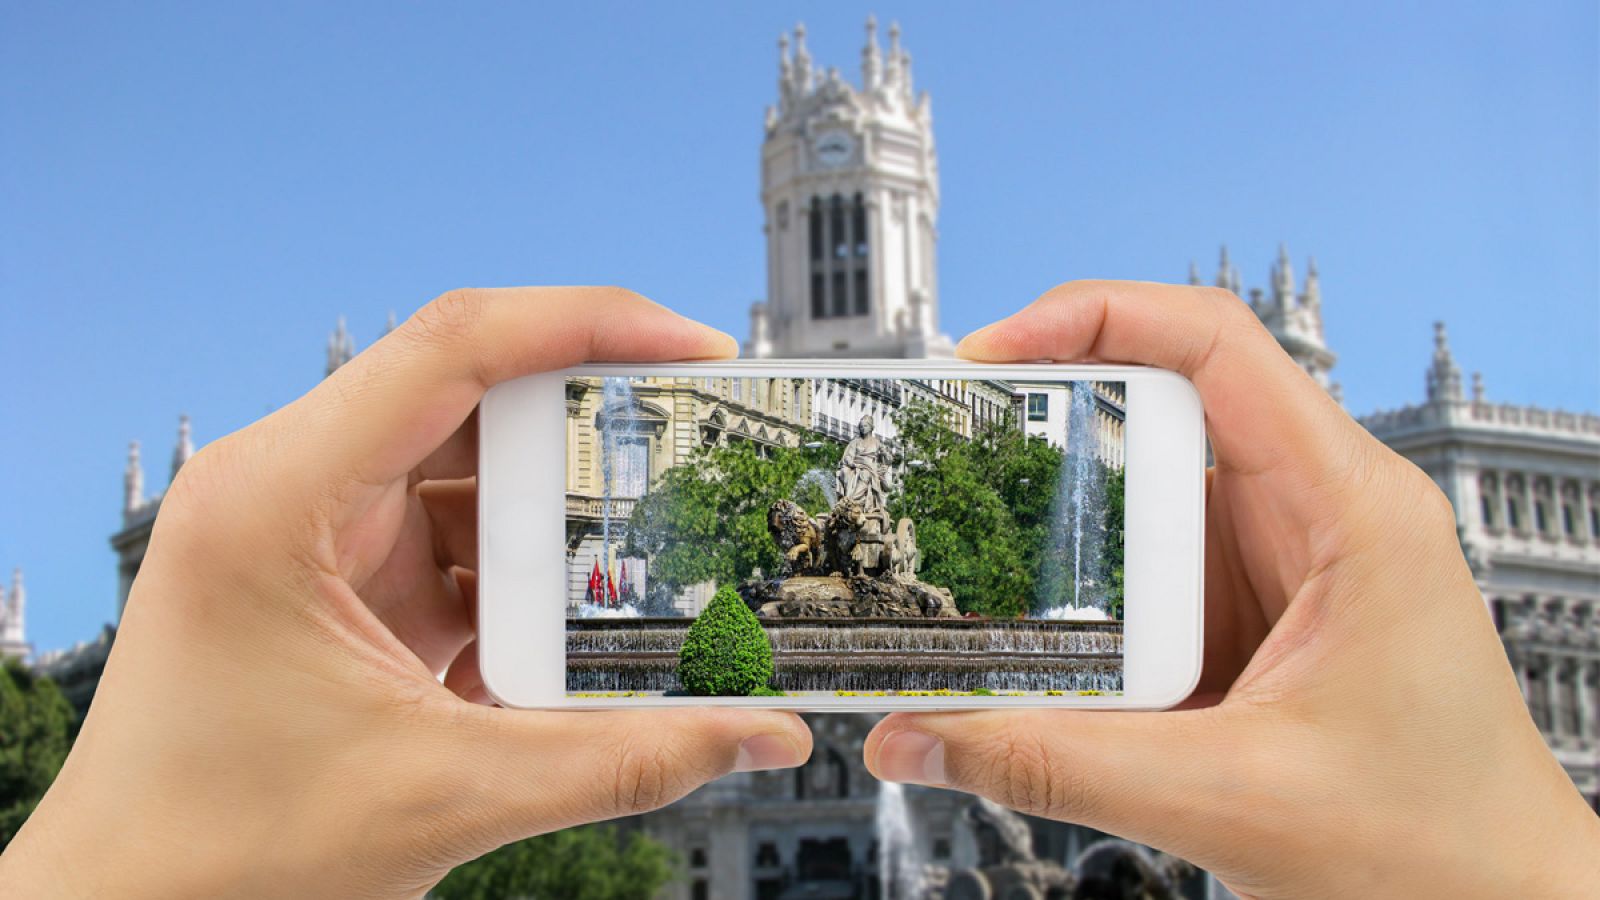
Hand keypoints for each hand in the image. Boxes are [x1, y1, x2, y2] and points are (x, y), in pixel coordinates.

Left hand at [0, 289, 811, 897]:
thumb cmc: (218, 854)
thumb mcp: (445, 797)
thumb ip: (621, 759)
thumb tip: (756, 729)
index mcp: (276, 499)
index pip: (453, 347)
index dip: (588, 325)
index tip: (691, 350)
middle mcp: (286, 488)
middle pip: (474, 403)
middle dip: (590, 435)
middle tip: (696, 460)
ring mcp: (310, 532)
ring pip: (471, 476)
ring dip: (557, 522)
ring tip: (647, 564)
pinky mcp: (337, 579)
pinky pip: (453, 541)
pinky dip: (520, 577)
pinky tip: (568, 628)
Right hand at [863, 281, 1599, 896]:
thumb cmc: (1434, 848)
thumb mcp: (1228, 799)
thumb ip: (1057, 766)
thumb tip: (919, 738)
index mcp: (1352, 510)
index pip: (1216, 344)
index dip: (1094, 318)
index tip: (991, 354)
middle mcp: (1320, 512)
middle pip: (1166, 408)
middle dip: (1049, 420)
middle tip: (949, 447)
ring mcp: (1286, 560)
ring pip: (1150, 492)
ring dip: (1060, 512)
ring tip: (967, 535)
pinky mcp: (1256, 612)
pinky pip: (1153, 566)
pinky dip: (1083, 583)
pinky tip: (1029, 621)